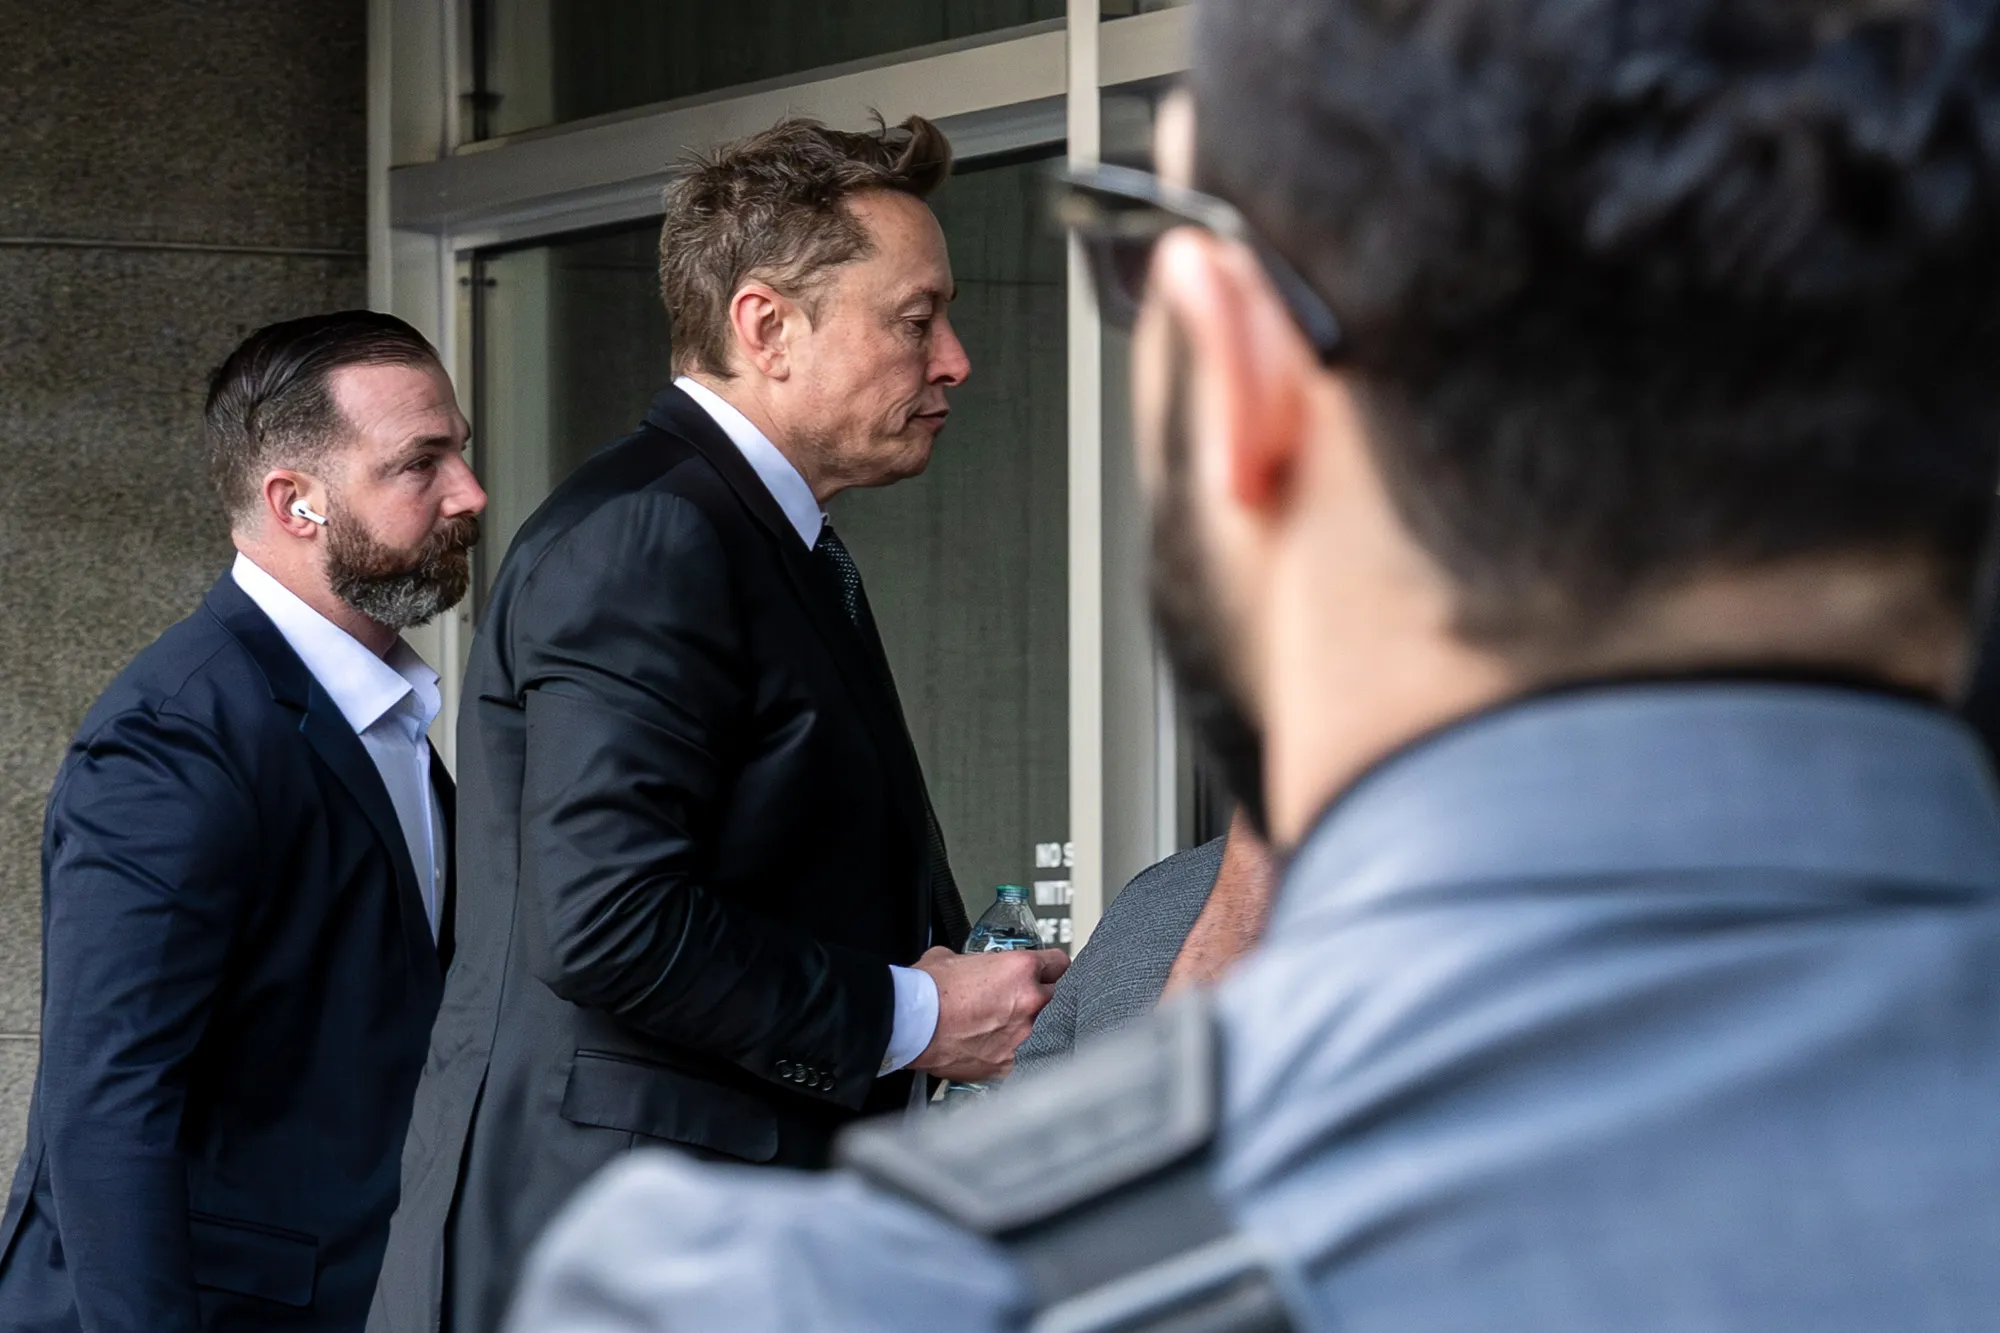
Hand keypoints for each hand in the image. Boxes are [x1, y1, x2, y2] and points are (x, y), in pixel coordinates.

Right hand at [908, 946, 1069, 1082]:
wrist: (911, 1023)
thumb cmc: (927, 990)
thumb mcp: (952, 957)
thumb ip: (975, 961)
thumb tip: (973, 966)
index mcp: (1021, 970)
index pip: (1059, 965)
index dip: (1051, 968)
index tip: (1048, 974)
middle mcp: (1029, 1002)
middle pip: (1055, 998)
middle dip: (1039, 1000)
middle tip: (1017, 1003)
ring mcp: (1022, 1036)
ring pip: (1041, 1031)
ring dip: (1025, 1029)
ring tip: (997, 1029)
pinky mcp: (1007, 1064)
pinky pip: (1020, 1058)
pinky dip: (1009, 1054)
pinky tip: (991, 1050)